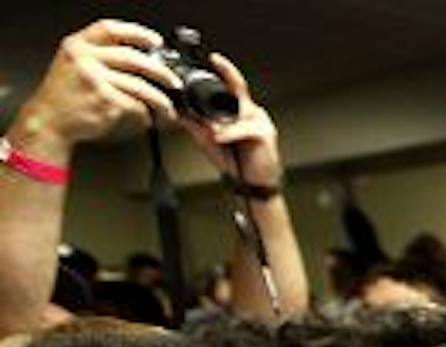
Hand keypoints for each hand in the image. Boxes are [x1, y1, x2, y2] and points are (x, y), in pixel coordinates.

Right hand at [11, 20, 179, 149]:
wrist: (49, 120)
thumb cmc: (64, 96)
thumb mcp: (74, 65)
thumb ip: (100, 56)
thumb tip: (141, 59)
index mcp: (78, 46)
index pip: (110, 29)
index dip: (137, 33)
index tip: (156, 42)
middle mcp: (86, 59)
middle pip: (133, 58)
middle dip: (160, 72)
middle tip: (174, 82)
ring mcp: (96, 80)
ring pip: (140, 86)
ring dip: (160, 100)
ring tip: (168, 108)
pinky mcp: (105, 101)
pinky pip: (136, 105)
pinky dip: (146, 115)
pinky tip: (147, 119)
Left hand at [177, 52, 281, 188]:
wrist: (251, 185)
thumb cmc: (235, 162)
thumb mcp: (207, 139)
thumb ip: (194, 123)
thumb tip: (176, 110)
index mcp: (240, 111)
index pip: (232, 86)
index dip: (225, 70)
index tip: (213, 58)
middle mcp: (252, 113)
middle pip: (239, 90)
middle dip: (227, 78)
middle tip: (215, 66)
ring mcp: (261, 122)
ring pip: (238, 112)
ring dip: (222, 121)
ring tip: (213, 133)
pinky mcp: (265, 135)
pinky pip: (243, 129)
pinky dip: (229, 134)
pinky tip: (221, 138)